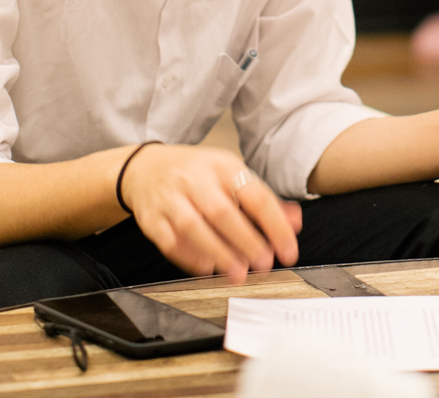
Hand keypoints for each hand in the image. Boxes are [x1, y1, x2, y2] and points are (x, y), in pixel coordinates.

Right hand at [119, 144, 303, 282]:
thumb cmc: (195, 174)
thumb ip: (263, 199)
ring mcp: (170, 198)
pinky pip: (170, 241)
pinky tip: (206, 267)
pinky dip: (189, 257)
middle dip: (246, 241)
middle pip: (222, 212)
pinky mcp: (151, 218)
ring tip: (238, 273)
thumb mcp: (230, 174)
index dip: (275, 226)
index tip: (287, 251)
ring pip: (194, 227)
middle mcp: (195, 179)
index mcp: (222, 166)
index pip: (255, 195)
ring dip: (219, 253)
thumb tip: (293, 222)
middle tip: (264, 264)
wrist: (145, 168)